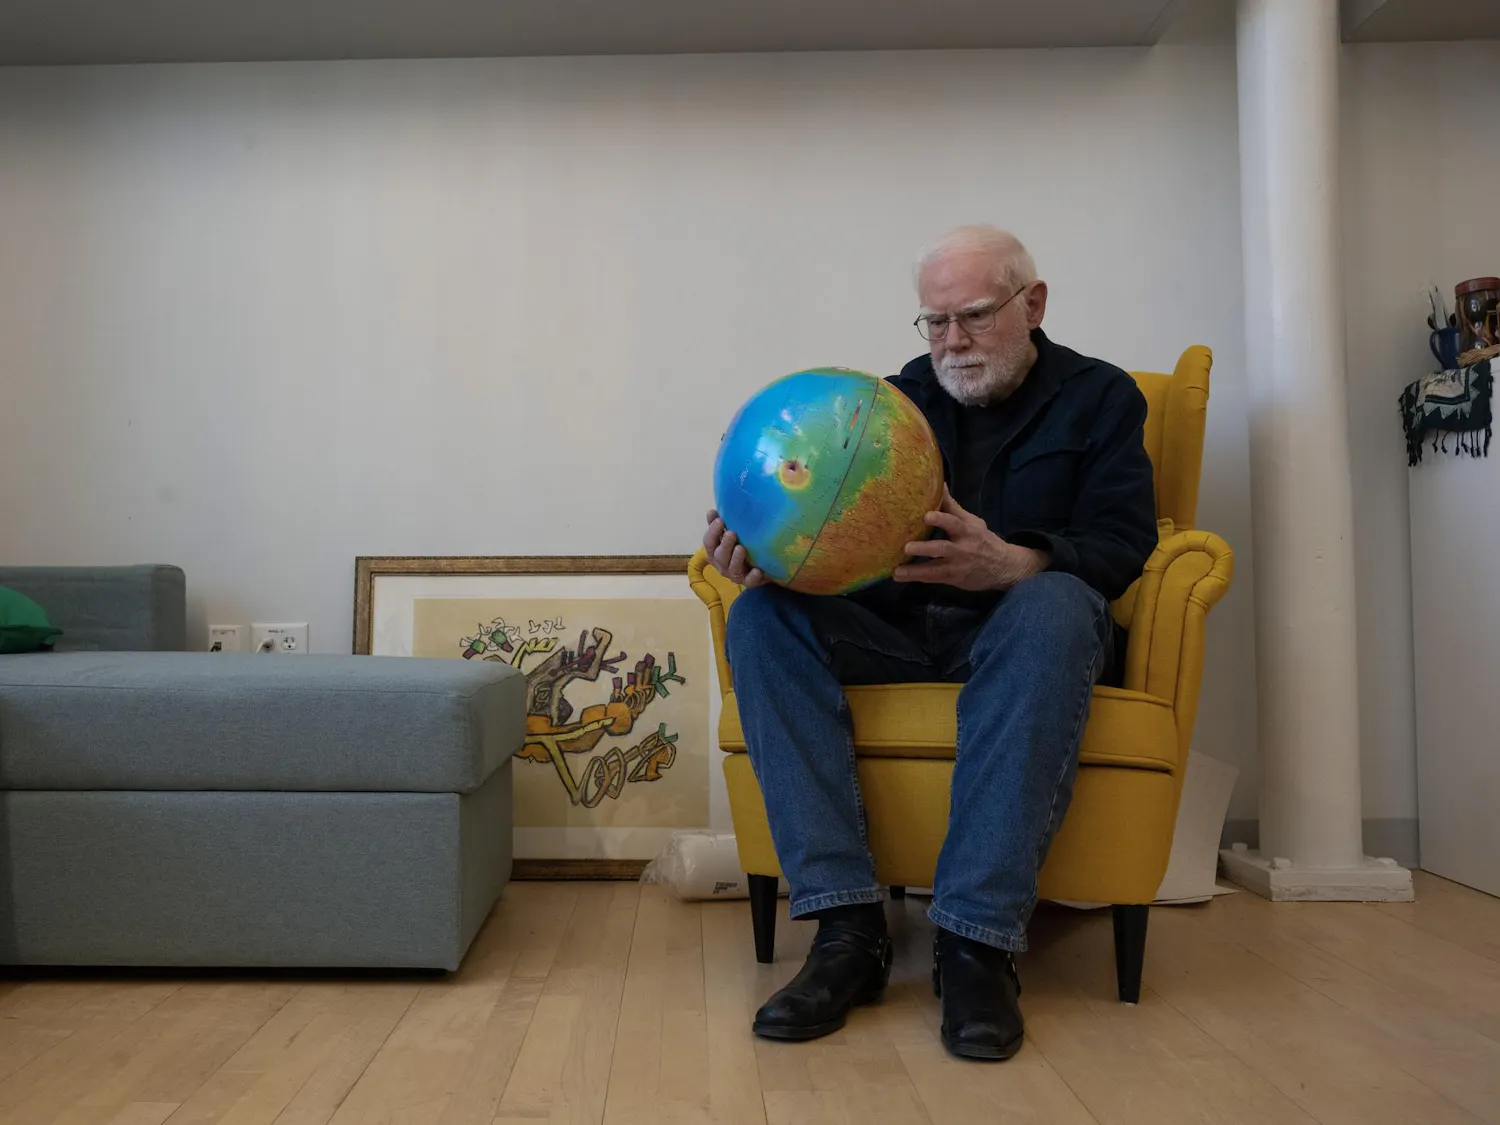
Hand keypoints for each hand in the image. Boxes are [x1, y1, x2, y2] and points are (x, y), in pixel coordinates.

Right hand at [704, 509, 766, 587]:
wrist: (757, 566)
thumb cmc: (738, 546)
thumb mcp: (728, 536)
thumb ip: (719, 525)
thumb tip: (712, 511)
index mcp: (715, 552)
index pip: (709, 542)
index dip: (713, 532)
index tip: (720, 520)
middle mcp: (722, 564)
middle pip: (720, 556)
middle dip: (725, 545)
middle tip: (731, 533)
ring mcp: (735, 574)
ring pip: (733, 569)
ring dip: (736, 558)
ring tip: (741, 548)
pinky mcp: (748, 582)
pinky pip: (749, 581)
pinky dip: (753, 577)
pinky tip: (757, 571)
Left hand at [893, 487, 1048, 590]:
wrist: (1005, 567)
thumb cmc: (983, 540)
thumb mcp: (972, 522)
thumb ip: (953, 506)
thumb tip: (940, 484)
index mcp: (968, 530)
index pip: (954, 522)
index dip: (941, 519)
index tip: (926, 516)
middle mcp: (963, 548)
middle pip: (943, 548)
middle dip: (925, 548)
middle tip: (907, 547)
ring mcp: (957, 565)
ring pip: (935, 568)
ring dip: (915, 570)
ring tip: (897, 571)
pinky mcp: (953, 578)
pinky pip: (933, 578)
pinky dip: (917, 577)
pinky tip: (899, 576)